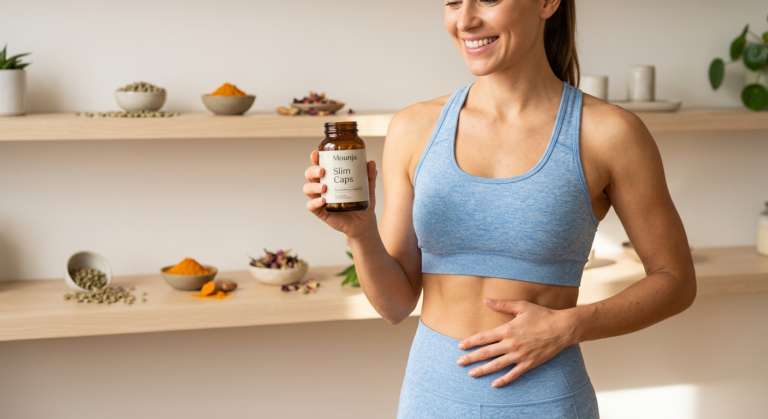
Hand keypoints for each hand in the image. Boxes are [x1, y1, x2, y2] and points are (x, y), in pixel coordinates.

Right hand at [303, 150, 377, 237]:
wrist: (363, 222)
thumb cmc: (362, 201)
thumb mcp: (367, 188)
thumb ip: (369, 176)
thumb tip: (371, 163)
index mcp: (331, 176)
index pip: (319, 164)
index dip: (315, 158)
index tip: (317, 153)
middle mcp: (323, 185)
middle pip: (310, 175)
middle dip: (313, 170)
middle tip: (322, 170)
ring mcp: (320, 198)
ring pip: (308, 189)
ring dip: (313, 186)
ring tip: (324, 187)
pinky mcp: (321, 211)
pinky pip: (311, 206)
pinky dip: (314, 202)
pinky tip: (323, 200)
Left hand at [456, 299, 576, 387]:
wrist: (562, 328)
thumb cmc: (542, 315)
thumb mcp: (521, 306)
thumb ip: (502, 304)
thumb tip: (486, 300)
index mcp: (508, 330)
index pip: (484, 337)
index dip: (470, 342)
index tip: (460, 346)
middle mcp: (511, 344)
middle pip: (487, 352)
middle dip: (471, 358)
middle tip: (459, 362)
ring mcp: (520, 355)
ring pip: (497, 365)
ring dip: (483, 370)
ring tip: (471, 373)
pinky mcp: (529, 363)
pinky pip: (514, 374)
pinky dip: (504, 380)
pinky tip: (494, 384)